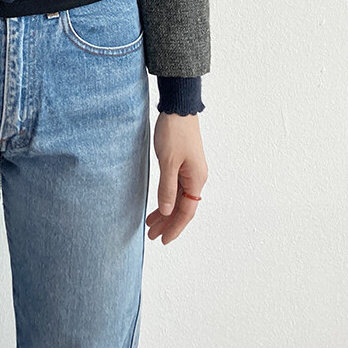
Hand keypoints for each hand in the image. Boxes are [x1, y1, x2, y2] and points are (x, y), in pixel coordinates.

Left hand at [146, 112, 207, 244]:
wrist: (179, 107)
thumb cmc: (174, 132)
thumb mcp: (168, 161)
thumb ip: (167, 188)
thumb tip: (168, 211)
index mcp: (196, 179)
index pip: (186, 212)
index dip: (174, 227)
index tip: (162, 240)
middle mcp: (196, 177)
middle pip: (183, 207)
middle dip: (168, 223)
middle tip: (151, 235)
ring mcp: (190, 170)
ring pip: (179, 198)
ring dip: (166, 211)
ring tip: (151, 222)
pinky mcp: (183, 162)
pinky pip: (176, 187)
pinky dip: (167, 197)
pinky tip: (159, 203)